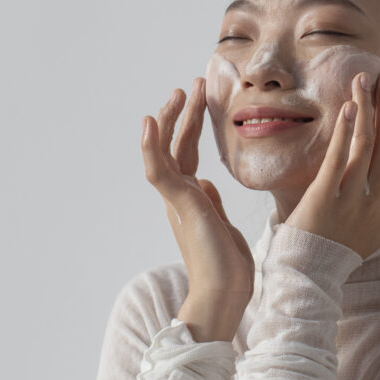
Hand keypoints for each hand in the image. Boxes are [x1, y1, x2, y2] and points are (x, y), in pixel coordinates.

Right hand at [141, 77, 253, 340]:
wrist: (224, 295)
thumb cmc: (229, 269)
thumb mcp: (223, 228)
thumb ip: (212, 205)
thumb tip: (207, 186)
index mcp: (192, 202)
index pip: (189, 155)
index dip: (192, 127)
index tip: (200, 101)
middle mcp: (181, 198)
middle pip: (177, 147)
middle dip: (183, 114)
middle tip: (193, 84)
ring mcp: (177, 200)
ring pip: (165, 151)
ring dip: (170, 119)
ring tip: (179, 91)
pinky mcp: (178, 205)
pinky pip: (158, 170)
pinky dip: (151, 146)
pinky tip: (150, 122)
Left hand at [285, 70, 379, 258]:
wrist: (311, 273)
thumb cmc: (345, 250)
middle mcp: (376, 199)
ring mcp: (352, 198)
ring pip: (366, 146)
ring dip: (367, 109)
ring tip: (365, 79)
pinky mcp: (325, 196)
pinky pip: (338, 159)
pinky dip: (345, 132)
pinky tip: (347, 108)